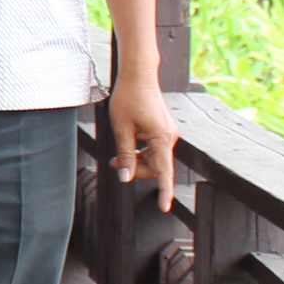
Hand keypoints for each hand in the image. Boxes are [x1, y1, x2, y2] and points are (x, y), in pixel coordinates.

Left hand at [106, 71, 179, 187]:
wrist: (138, 75)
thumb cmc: (129, 98)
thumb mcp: (121, 129)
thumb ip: (125, 155)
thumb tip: (126, 177)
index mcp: (162, 138)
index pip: (164, 172)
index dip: (163, 192)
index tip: (164, 208)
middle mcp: (169, 137)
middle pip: (155, 167)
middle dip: (136, 169)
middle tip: (114, 163)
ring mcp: (168, 132)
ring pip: (153, 158)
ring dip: (136, 160)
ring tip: (116, 156)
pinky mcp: (163, 129)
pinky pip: (153, 148)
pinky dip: (140, 151)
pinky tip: (128, 145)